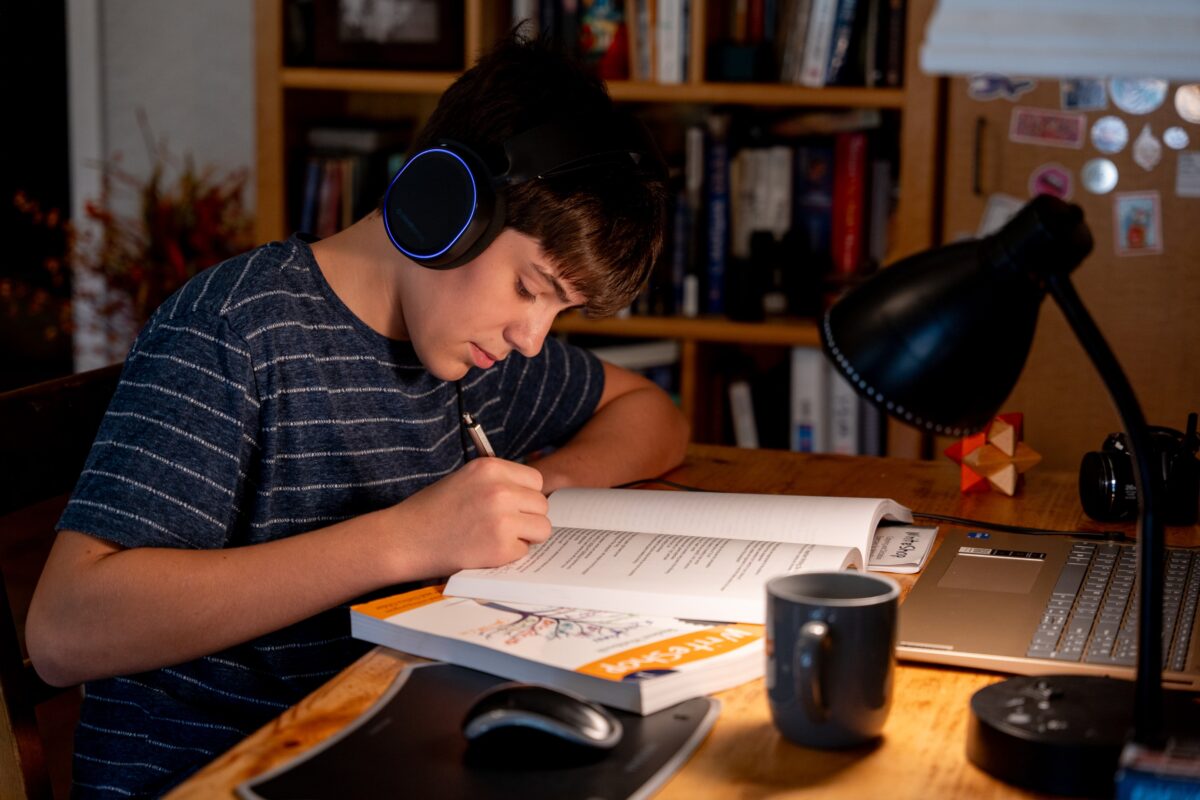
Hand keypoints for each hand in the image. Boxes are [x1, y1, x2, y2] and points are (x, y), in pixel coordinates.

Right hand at [391, 457, 550, 575]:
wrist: (404, 539)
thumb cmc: (432, 510)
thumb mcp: (466, 479)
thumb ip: (499, 482)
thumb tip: (533, 495)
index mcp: (491, 467)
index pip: (535, 481)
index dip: (525, 496)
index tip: (511, 506)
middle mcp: (500, 490)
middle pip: (542, 505)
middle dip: (527, 518)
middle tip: (501, 526)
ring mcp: (502, 519)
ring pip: (542, 528)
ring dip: (525, 537)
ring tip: (496, 538)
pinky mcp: (500, 546)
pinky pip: (524, 551)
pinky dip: (508, 555)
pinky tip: (484, 550)